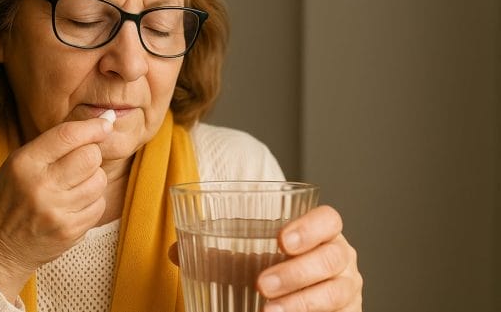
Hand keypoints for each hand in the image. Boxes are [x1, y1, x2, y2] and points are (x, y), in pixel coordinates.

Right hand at [0, 118, 111, 299]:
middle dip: (91, 155)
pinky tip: (73, 206)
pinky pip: (98, 206)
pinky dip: (91, 203)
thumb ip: (53, 145)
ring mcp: (55, 211)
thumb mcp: (17, 165)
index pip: (68, 135)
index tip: (105, 124)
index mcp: (24, 163)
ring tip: (73, 187)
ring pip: (99, 181)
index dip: (93, 127)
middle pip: (90, 156)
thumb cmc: (9, 199)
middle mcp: (40, 186)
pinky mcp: (68, 231)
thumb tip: (105, 122)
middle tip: (79, 164)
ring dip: (92, 180)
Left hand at [167, 206, 362, 311]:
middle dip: (296, 272)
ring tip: (268, 311)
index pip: (328, 220)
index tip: (281, 240)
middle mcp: (340, 258)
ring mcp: (347, 288)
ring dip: (302, 302)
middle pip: (332, 257)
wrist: (294, 303)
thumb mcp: (247, 260)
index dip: (310, 227)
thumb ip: (217, 254)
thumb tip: (176, 251)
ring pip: (336, 292)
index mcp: (320, 233)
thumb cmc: (273, 271)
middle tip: (261, 283)